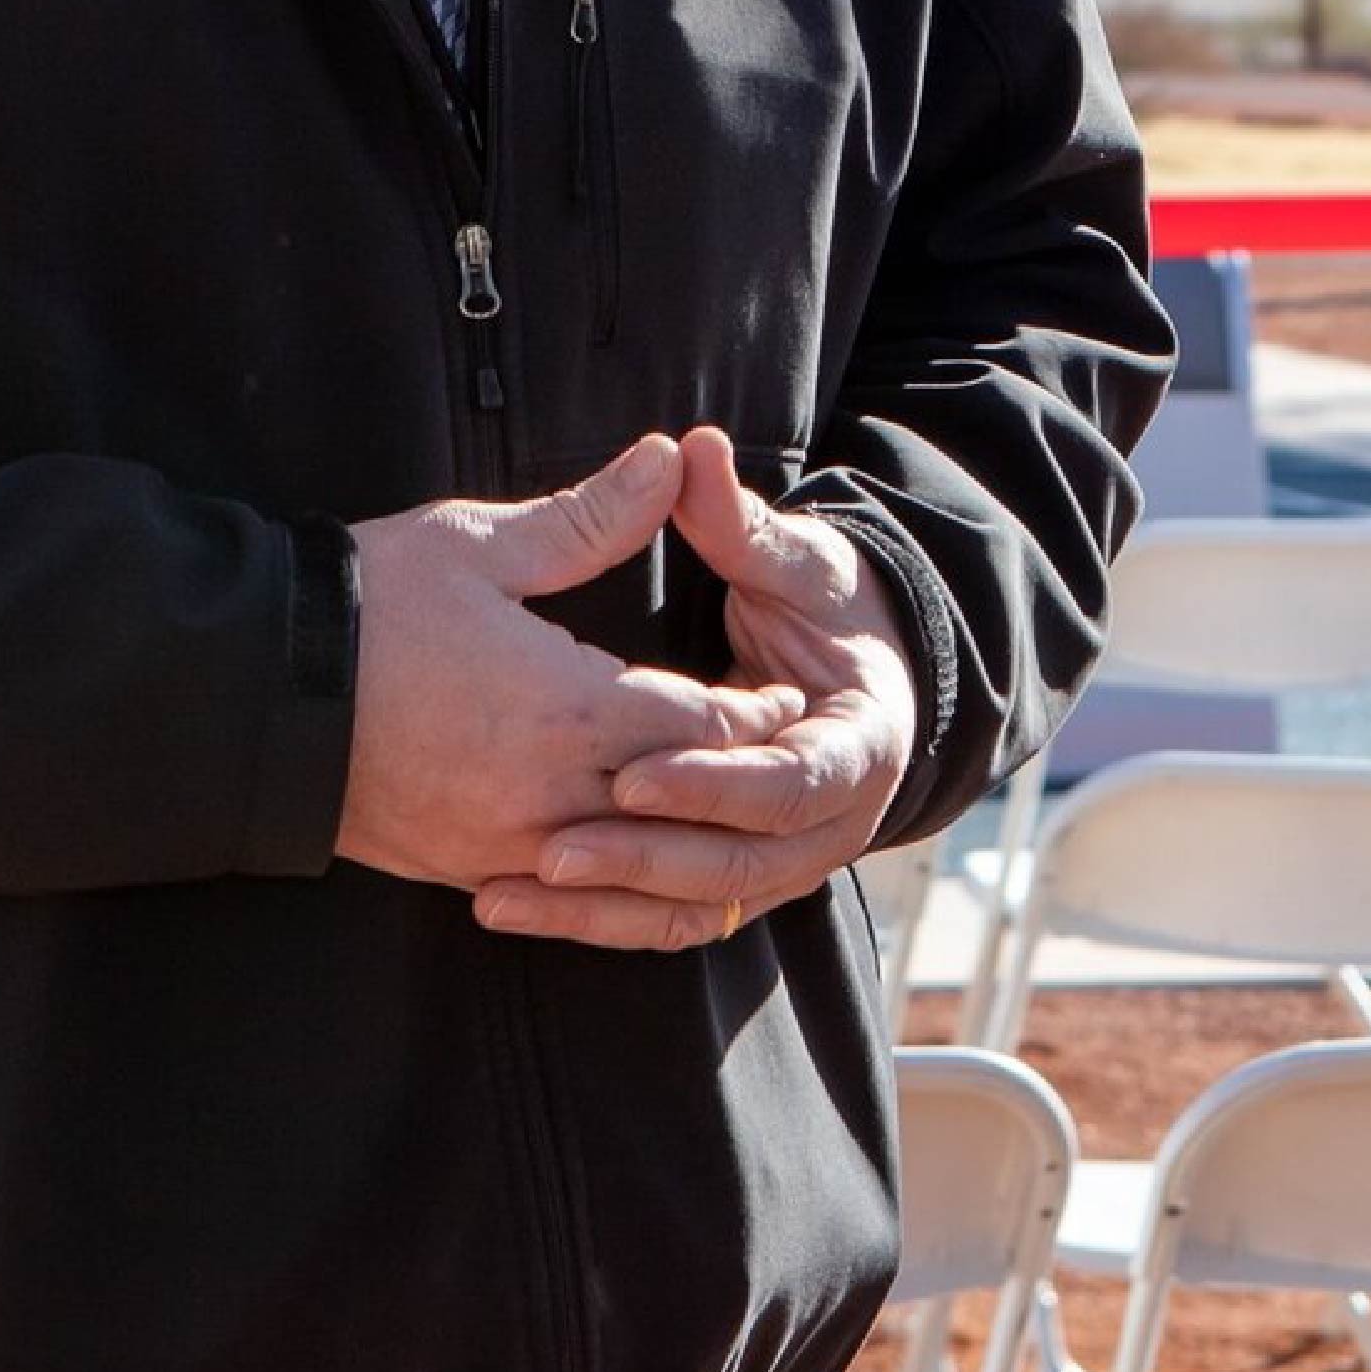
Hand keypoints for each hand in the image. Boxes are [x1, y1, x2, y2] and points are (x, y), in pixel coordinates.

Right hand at [335, 436, 800, 894]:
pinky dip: (606, 880)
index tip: (786, 696)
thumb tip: (669, 457)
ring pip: (623, 863)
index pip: (701, 725)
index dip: (752, 713)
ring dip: (674, 838)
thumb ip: (589, 516)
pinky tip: (627, 861)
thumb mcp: (480, 544)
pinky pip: (560, 891)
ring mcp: (502, 842)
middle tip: (773, 753)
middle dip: (727, 777)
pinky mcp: (460, 868)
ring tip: (714, 809)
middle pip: (674, 800)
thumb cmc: (365, 606)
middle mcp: (547, 792)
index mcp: (567, 706)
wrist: (247, 697)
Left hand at [475, 422, 920, 953]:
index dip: (712, 784)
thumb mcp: (795, 563)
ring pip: (695, 910)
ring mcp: (784, 866)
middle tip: (551, 848)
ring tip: (513, 888)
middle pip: (738, 868)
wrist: (856, 671)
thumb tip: (692, 448)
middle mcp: (832, 824)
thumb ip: (740, 522)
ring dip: (606, 907)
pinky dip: (596, 922)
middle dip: (644, 859)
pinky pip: (665, 921)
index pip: (788, 785)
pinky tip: (512, 905)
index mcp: (859, 745)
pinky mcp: (732, 885)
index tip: (630, 772)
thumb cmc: (825, 610)